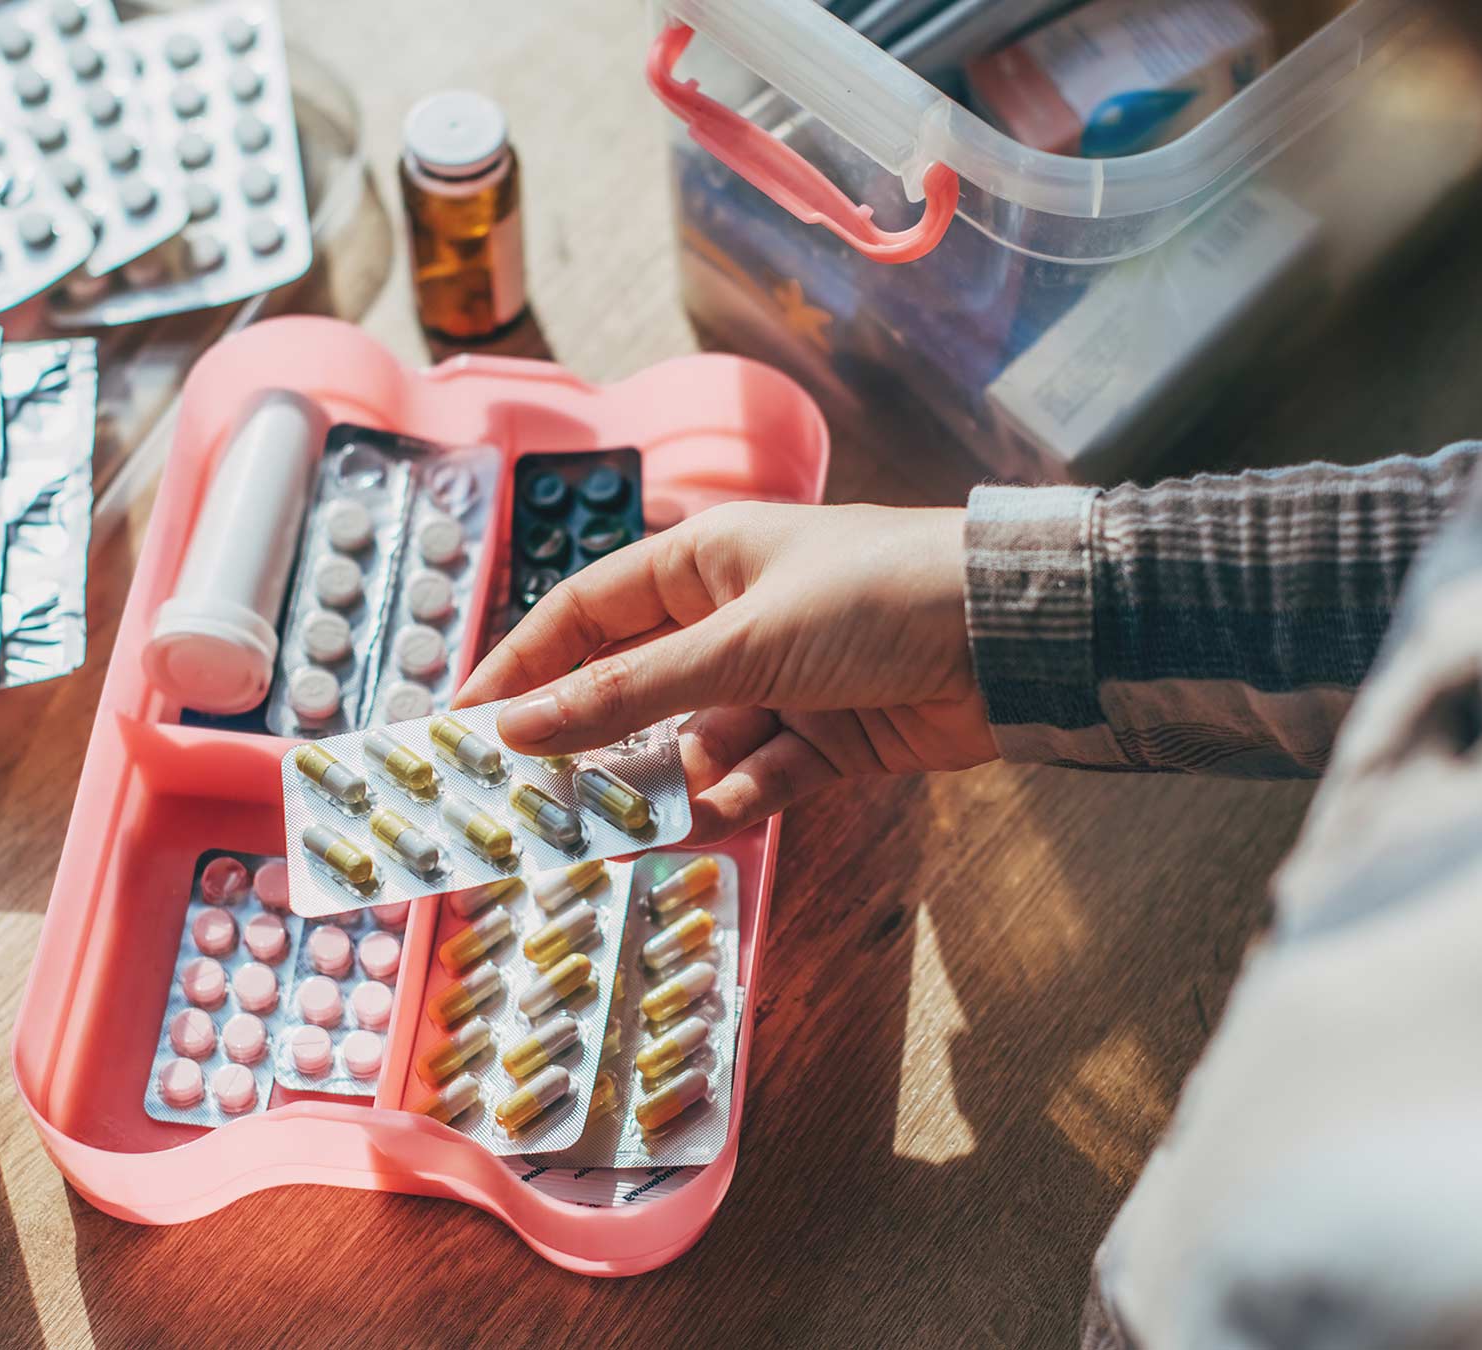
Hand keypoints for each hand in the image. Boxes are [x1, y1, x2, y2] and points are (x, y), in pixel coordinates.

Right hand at [455, 502, 999, 839]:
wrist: (1018, 637)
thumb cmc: (880, 595)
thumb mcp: (742, 641)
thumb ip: (630, 692)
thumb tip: (521, 727)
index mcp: (702, 562)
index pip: (582, 615)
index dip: (520, 667)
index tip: (463, 725)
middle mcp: (731, 620)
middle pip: (630, 688)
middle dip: (583, 745)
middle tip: (523, 803)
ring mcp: (778, 684)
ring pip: (689, 746)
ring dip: (657, 787)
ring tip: (609, 833)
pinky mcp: (824, 740)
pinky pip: (752, 781)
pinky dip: (728, 805)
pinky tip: (701, 827)